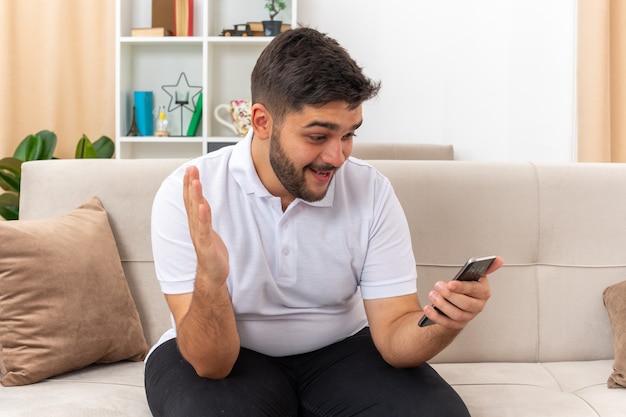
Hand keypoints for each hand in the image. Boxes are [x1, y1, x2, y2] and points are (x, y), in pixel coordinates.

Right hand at [183, 166, 228, 285]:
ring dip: (195, 197)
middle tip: (191, 168)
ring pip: (196, 213)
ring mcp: (200, 237)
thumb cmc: (212, 253)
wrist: (212, 275)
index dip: (190, 184)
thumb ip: (204, 216)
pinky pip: (204, 230)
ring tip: (196, 182)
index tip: (190, 169)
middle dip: (191, 184)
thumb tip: (203, 201)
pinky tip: (202, 206)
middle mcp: (195, 228)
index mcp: (196, 223)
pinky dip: (203, 217)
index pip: (191, 200)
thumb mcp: (208, 230)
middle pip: (191, 203)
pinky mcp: (206, 246)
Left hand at [423, 256, 503, 329]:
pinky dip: (436, 316)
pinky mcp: (457, 324)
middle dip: (449, 295)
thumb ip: (486, 267)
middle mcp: (478, 306)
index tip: (450, 283)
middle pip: (466, 304)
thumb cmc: (466, 287)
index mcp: (483, 292)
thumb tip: (498, 259)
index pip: (475, 290)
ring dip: (442, 304)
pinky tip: (428, 308)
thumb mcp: (475, 275)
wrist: (459, 302)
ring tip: (432, 294)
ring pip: (456, 314)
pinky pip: (447, 323)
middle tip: (437, 286)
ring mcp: (468, 316)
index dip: (462, 287)